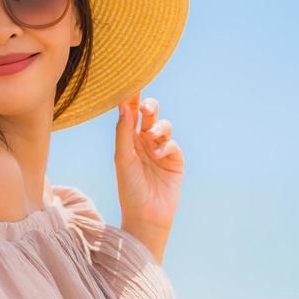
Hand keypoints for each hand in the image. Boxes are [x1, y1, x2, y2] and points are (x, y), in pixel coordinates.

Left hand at [114, 89, 182, 231]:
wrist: (146, 215)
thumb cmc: (129, 188)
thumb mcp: (123, 158)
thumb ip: (123, 132)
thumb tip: (123, 106)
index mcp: (127, 139)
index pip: (130, 113)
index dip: (131, 98)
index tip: (130, 83)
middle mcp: (144, 141)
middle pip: (149, 114)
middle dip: (149, 107)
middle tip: (145, 107)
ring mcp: (160, 149)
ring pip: (163, 126)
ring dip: (158, 128)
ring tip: (151, 138)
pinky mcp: (175, 159)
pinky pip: (172, 144)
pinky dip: (165, 146)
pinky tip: (158, 156)